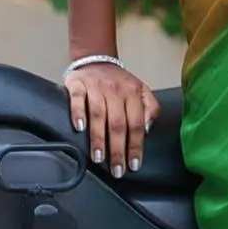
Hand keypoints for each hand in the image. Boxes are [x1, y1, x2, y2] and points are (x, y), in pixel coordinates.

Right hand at [64, 63, 160, 178]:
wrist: (96, 58)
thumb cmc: (119, 81)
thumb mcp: (141, 90)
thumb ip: (150, 107)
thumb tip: (147, 129)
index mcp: (133, 93)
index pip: (137, 123)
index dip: (136, 145)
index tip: (134, 164)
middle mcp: (116, 90)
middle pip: (118, 123)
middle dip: (118, 149)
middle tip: (116, 170)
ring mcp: (96, 87)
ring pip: (99, 114)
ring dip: (99, 138)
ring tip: (98, 157)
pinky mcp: (78, 84)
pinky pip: (78, 99)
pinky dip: (78, 113)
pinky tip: (79, 128)